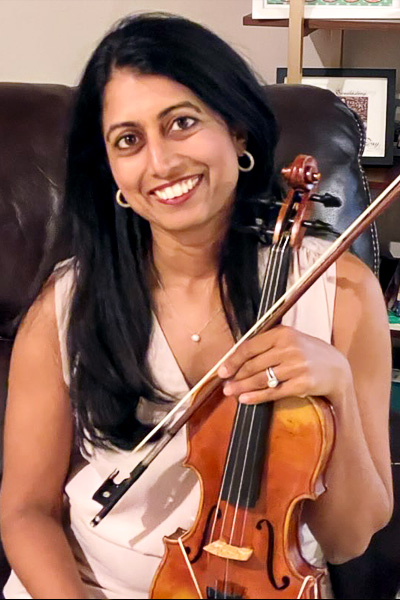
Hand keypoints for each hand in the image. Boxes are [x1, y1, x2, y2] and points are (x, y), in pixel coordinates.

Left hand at [217, 325, 352, 404]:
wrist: (337, 369)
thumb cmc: (309, 353)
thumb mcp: (290, 340)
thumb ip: (267, 345)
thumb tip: (237, 358)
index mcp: (283, 333)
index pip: (250, 346)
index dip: (233, 360)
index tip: (222, 369)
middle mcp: (289, 348)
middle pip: (254, 364)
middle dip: (236, 376)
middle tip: (224, 384)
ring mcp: (296, 366)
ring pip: (261, 379)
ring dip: (242, 387)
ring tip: (231, 392)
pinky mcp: (302, 384)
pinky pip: (273, 392)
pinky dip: (257, 397)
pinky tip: (245, 399)